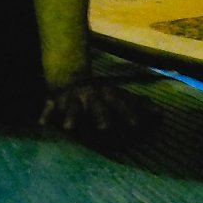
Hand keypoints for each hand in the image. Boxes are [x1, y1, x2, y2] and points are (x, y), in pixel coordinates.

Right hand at [38, 77, 154, 138]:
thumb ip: (136, 104)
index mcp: (105, 95)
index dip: (130, 111)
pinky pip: (49, 108)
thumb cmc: (98, 92)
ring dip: (72, 116)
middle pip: (97, 105)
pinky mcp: (55, 102)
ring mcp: (72, 99)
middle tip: (105, 128)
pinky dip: (46, 114)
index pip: (120, 102)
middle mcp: (90, 96)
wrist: (68, 74)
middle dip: (101, 115)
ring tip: (69, 128)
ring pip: (73, 108)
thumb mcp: (116, 95)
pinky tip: (42, 124)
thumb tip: (160, 112)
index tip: (138, 124)